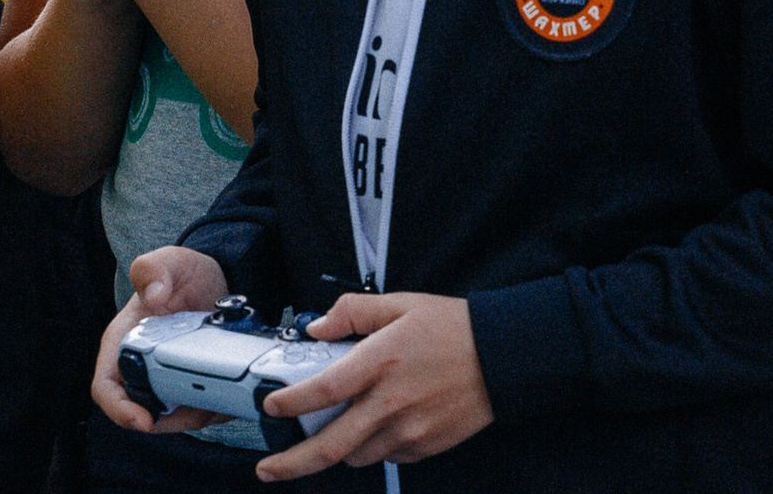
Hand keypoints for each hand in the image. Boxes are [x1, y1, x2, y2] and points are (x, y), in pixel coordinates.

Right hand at [92, 246, 231, 432]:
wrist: (218, 278)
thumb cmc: (185, 273)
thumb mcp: (172, 261)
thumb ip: (154, 268)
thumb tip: (154, 295)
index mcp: (122, 341)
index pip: (105, 387)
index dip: (119, 409)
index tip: (144, 420)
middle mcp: (139, 366)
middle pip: (141, 411)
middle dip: (170, 420)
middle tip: (200, 407)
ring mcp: (164, 378)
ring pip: (173, 417)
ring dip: (195, 415)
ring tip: (219, 395)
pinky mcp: (189, 385)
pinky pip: (197, 411)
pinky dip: (212, 409)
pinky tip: (228, 391)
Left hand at [257, 291, 493, 479]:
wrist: (503, 357)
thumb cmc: (453, 328)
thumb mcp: (400, 304)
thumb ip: (353, 311)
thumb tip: (317, 326)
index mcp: (380, 362)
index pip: (323, 390)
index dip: (290, 402)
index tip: (271, 406)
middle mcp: (391, 403)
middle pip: (330, 446)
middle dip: (292, 463)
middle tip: (268, 468)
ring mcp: (409, 430)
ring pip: (356, 455)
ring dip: (338, 449)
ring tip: (334, 431)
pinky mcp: (425, 446)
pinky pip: (388, 456)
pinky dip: (374, 446)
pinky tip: (379, 424)